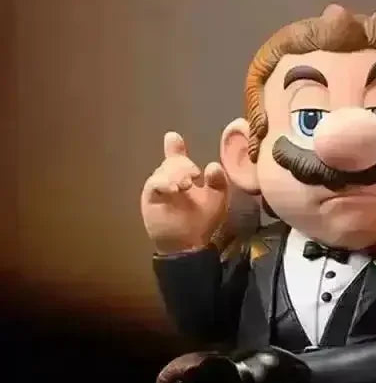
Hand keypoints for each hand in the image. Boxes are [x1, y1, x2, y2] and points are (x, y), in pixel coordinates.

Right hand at [141, 132, 228, 253]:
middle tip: (194, 176)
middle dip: (183, 165)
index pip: (176, 156)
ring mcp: (159, 188)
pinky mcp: (150, 199)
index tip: (173, 137)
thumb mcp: (217, 199)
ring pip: (163, 170)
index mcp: (183, 176)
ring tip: (186, 185)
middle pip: (172, 161)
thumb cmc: (203, 221)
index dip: (174, 146)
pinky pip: (154, 184)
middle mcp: (169, 179)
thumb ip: (218, 181)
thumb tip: (212, 165)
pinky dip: (163, 182)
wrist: (189, 245)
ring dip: (176, 174)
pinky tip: (174, 189)